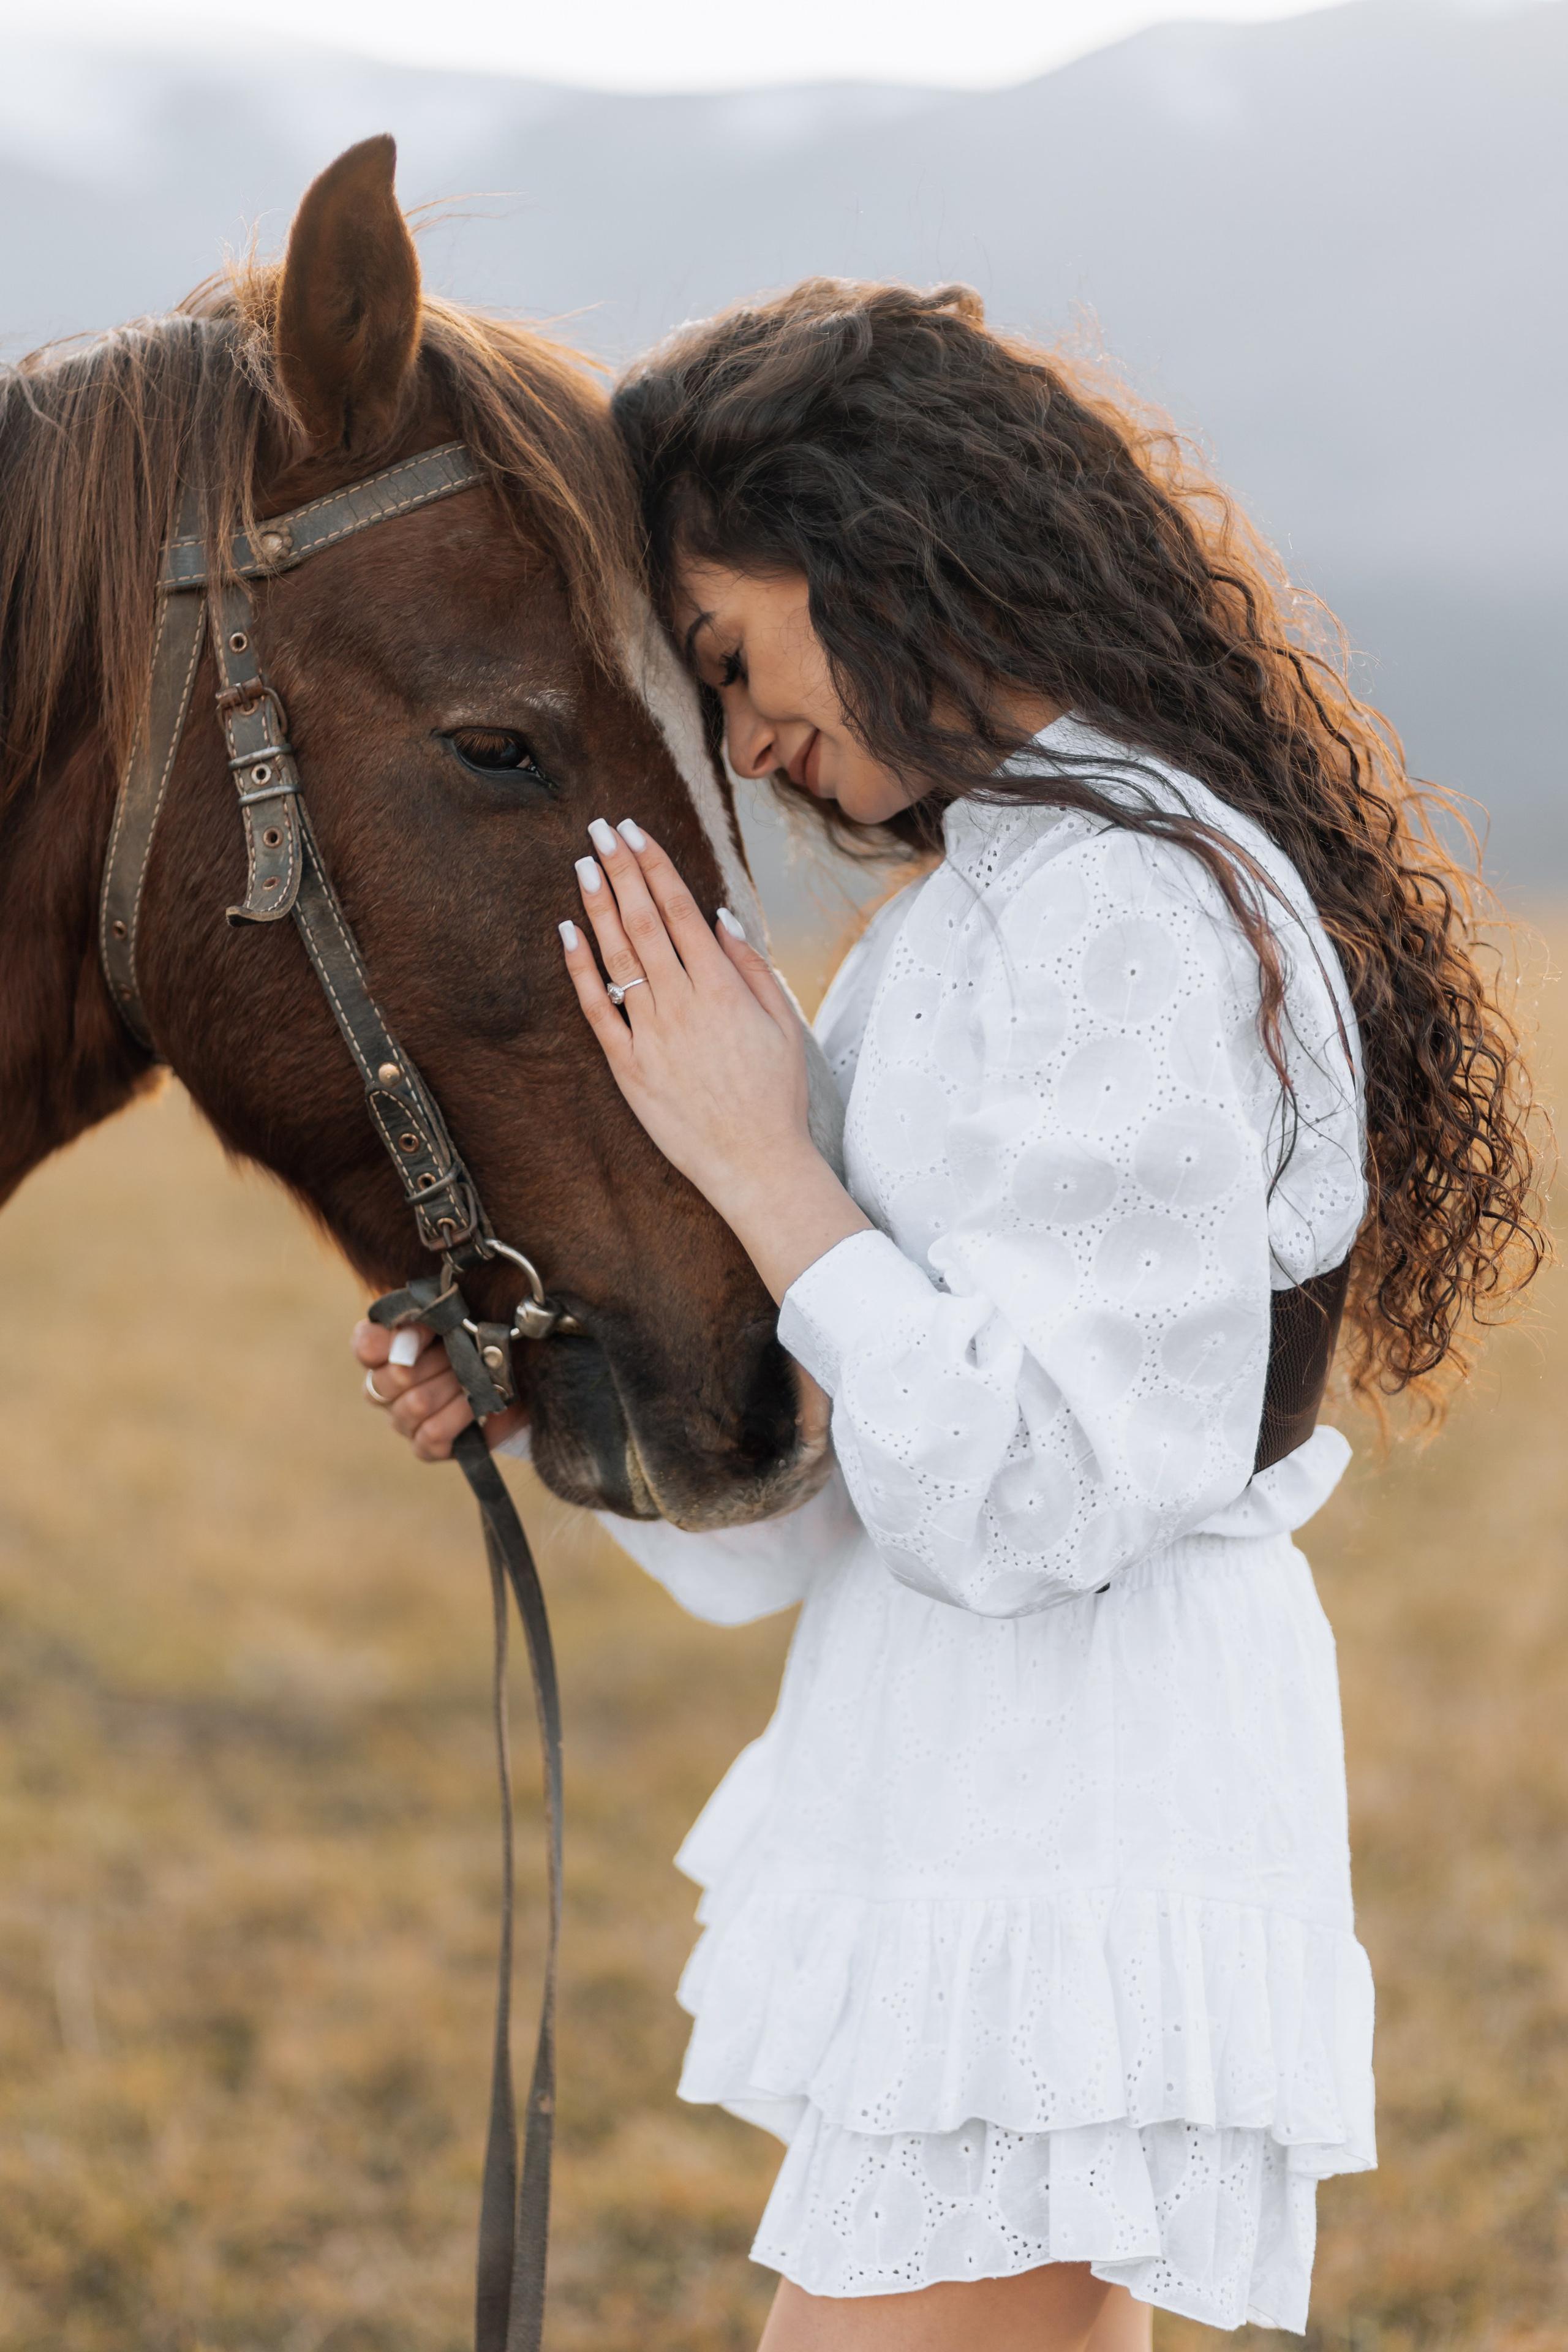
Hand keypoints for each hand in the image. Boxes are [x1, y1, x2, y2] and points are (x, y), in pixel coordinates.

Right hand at [352, 1318, 527, 1462]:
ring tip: (475, 1377)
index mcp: (386, 1348)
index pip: (366, 1345)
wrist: (512, 1377)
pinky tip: (476, 1404)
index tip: (428, 1329)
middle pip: (390, 1378)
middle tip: (463, 1351)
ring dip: (453, 1387)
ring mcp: (402, 1419)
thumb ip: (430, 1313)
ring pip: (414, 1405)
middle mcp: (385, 1386)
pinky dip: (459, 1416)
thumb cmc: (478, 1339)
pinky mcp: (425, 1446)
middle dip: (436, 1363)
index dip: (390, 1340)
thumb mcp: (458, 1317)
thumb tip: (417, 1327)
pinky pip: (431, 1435)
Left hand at [563, 818, 869, 1301]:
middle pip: (643, 921)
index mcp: (723, 988)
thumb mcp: (784, 1023)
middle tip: (600, 828)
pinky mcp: (628, 1067)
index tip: (636, 830)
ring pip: (617, 956)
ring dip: (598, 906)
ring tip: (583, 864)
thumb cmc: (775, 1096)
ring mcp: (651, 1034)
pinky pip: (598, 1008)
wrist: (756, 1164)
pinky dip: (580, 968)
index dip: (654, 865)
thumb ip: (752, 965)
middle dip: (621, 869)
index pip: (681, 909)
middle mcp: (682, 1003)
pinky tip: (568, 932)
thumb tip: (721, 915)